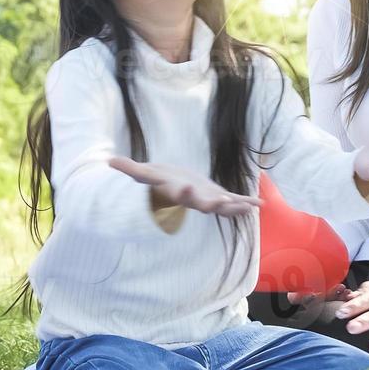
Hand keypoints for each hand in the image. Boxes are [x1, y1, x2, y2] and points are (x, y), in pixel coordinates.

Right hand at [108, 157, 262, 217]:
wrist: (171, 189)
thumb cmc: (158, 181)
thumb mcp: (144, 174)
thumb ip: (129, 169)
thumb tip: (108, 162)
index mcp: (177, 193)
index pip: (179, 194)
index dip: (183, 191)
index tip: (186, 187)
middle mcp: (193, 200)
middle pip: (203, 205)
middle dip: (213, 205)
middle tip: (221, 204)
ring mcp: (207, 200)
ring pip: (223, 206)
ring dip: (235, 207)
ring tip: (250, 208)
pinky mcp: (217, 196)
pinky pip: (234, 201)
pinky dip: (246, 203)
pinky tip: (260, 204)